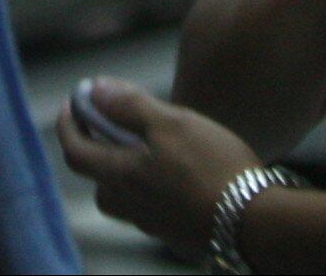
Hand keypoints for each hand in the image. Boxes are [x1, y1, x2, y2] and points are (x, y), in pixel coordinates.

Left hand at [54, 79, 266, 261]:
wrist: (256, 222)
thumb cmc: (213, 168)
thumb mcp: (172, 124)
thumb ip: (129, 107)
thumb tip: (93, 91)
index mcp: (123, 177)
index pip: (76, 153)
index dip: (68, 125)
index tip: (72, 103)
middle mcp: (133, 207)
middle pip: (98, 181)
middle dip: (96, 151)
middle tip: (110, 123)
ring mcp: (157, 224)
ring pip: (125, 199)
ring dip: (125, 172)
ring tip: (149, 148)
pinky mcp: (180, 233)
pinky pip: (153, 209)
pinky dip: (153, 188)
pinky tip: (179, 174)